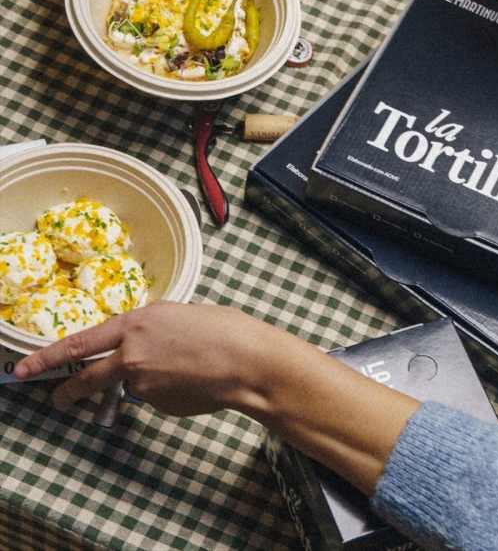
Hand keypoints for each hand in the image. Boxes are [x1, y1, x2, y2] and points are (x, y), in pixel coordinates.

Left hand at [13, 302, 296, 416]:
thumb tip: (140, 349)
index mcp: (137, 323)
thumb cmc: (226, 330)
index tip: (26, 368)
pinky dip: (170, 390)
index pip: (80, 343)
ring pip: (133, 384)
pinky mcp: (159, 404)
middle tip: (55, 398)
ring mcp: (144, 383)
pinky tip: (195, 380)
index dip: (48, 357)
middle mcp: (132, 354)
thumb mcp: (180, 315)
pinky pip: (156, 397)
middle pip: (88, 377)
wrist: (250, 362)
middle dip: (67, 390)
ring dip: (151, 379)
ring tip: (188, 367)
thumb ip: (151, 331)